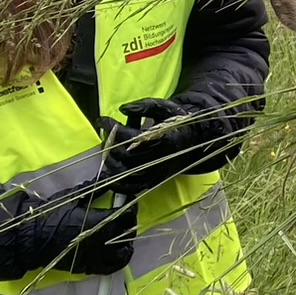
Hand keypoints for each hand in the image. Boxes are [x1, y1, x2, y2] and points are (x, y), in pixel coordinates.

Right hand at [0, 196, 133, 279]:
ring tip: (123, 235)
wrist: (31, 239)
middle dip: (129, 223)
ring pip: (122, 253)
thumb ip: (95, 188)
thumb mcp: (73, 197)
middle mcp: (100, 240)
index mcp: (98, 221)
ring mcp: (95, 256)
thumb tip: (111, 176)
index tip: (128, 202)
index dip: (130, 207)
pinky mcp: (88, 267)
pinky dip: (118, 260)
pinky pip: (110, 267)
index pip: (125, 215)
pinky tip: (117, 252)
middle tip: (126, 215)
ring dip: (126, 243)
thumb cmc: (51, 215)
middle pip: (126, 232)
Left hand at [104, 96, 234, 191]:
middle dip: (109, 144)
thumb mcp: (166, 108)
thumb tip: (123, 109)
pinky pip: (132, 188)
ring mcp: (157, 173)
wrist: (194, 142)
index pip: (130, 136)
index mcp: (165, 139)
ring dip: (110, 161)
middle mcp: (161, 159)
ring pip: (125, 172)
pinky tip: (107, 174)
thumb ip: (145, 105)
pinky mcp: (154, 182)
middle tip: (105, 135)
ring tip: (107, 150)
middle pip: (125, 155)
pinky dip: (116, 184)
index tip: (102, 120)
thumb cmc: (177, 123)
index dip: (112, 127)